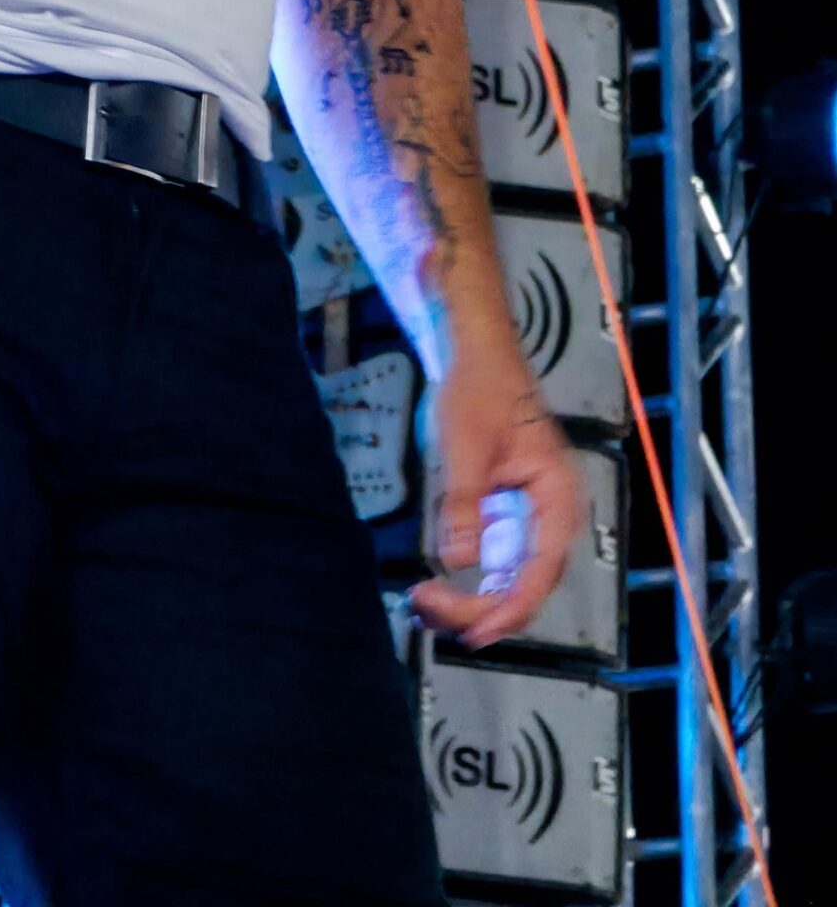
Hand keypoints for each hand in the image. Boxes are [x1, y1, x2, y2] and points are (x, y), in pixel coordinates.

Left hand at [409, 339, 585, 650]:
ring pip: (509, 577)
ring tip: (426, 604)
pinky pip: (495, 559)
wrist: (475, 352)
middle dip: (481, 605)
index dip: (511, 606)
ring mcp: (530, 514)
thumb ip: (464, 504)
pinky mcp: (508, 513)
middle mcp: (551, 512)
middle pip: (527, 581)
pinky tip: (436, 585)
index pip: (542, 567)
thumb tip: (458, 559)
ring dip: (471, 598)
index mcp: (556, 494)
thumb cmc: (480, 388)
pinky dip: (468, 577)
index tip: (476, 630)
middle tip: (430, 610)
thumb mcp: (466, 447)